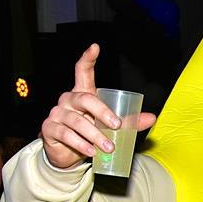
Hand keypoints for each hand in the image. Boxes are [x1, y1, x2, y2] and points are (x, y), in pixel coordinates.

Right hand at [40, 44, 156, 168]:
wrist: (68, 154)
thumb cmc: (90, 133)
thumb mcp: (110, 126)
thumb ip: (129, 121)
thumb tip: (152, 118)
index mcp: (83, 94)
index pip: (82, 71)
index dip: (88, 59)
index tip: (95, 47)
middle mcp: (68, 100)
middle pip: (85, 98)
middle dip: (102, 111)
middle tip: (116, 125)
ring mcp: (57, 113)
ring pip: (77, 121)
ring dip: (95, 135)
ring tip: (108, 147)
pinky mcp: (49, 128)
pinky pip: (66, 134)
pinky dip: (80, 144)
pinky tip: (91, 151)